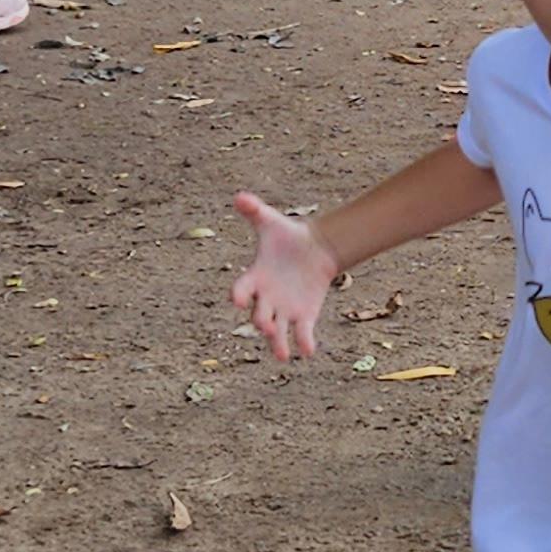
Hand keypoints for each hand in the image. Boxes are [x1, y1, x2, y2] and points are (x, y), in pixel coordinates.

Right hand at [232, 194, 337, 359]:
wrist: (314, 249)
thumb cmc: (287, 236)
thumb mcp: (271, 222)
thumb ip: (254, 210)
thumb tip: (240, 196)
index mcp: (255, 278)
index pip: (242, 288)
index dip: (238, 294)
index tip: (235, 299)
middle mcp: (266, 299)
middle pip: (259, 314)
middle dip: (261, 321)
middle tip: (265, 326)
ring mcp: (284, 310)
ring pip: (278, 331)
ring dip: (278, 342)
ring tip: (281, 355)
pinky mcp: (304, 316)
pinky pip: (302, 333)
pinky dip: (304, 342)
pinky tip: (308, 351)